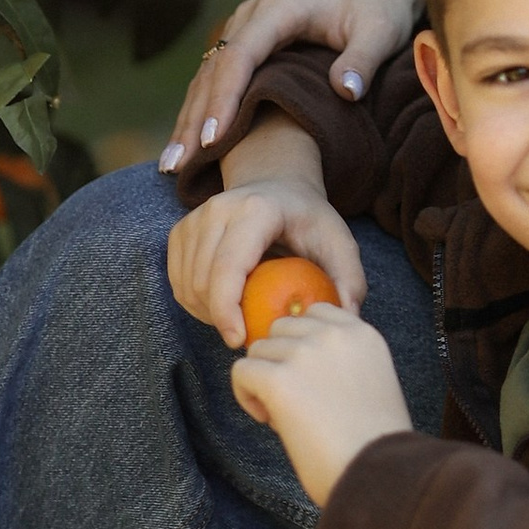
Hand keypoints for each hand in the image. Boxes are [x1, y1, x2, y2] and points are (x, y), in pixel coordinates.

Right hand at [158, 0, 422, 177]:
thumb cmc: (379, 8)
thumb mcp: (380, 32)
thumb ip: (363, 60)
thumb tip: (344, 91)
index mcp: (280, 8)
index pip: (241, 56)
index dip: (224, 98)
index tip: (213, 139)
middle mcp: (253, 14)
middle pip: (214, 69)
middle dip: (195, 117)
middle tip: (179, 163)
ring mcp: (246, 28)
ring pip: (207, 75)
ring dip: (189, 117)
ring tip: (173, 163)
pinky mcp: (249, 43)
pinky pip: (216, 77)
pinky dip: (201, 109)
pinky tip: (189, 143)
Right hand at [168, 179, 366, 349]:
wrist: (278, 186)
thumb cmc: (309, 221)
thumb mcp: (339, 243)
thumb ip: (350, 279)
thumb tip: (348, 316)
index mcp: (256, 210)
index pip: (229, 267)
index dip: (227, 310)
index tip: (240, 341)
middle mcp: (219, 209)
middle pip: (203, 281)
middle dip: (220, 319)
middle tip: (249, 334)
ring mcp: (194, 218)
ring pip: (186, 285)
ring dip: (207, 314)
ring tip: (240, 319)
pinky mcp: (180, 231)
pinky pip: (178, 281)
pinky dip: (196, 303)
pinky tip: (224, 307)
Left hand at [229, 302, 416, 507]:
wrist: (377, 473)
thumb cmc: (374, 443)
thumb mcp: (371, 382)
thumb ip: (342, 360)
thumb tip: (295, 361)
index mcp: (362, 333)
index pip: (316, 311)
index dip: (303, 341)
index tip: (310, 376)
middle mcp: (333, 334)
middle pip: (281, 327)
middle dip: (280, 359)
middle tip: (295, 399)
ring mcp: (305, 353)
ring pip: (258, 349)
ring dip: (263, 378)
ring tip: (282, 414)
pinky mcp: (278, 379)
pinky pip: (241, 371)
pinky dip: (247, 395)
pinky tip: (269, 419)